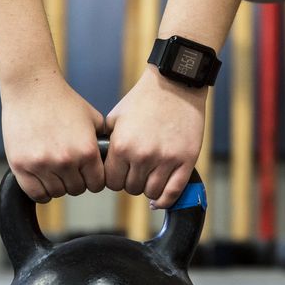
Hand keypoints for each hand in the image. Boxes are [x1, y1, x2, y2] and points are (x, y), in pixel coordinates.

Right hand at [1, 72, 106, 202]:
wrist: (31, 87)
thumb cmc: (62, 100)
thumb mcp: (92, 118)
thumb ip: (103, 141)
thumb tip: (113, 160)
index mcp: (86, 150)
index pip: (96, 184)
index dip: (93, 179)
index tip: (87, 174)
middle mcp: (66, 160)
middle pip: (76, 189)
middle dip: (75, 181)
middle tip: (69, 169)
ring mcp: (42, 164)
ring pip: (56, 192)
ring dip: (57, 185)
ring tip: (55, 171)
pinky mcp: (21, 165)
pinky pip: (35, 192)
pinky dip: (40, 191)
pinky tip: (42, 179)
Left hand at [103, 65, 206, 208]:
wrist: (174, 84)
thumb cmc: (143, 99)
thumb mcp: (115, 118)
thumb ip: (107, 143)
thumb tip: (98, 164)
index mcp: (122, 146)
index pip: (111, 182)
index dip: (114, 179)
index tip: (119, 174)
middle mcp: (143, 156)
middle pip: (131, 189)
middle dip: (131, 182)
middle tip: (136, 172)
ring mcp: (166, 159)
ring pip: (152, 193)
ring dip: (148, 188)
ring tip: (149, 176)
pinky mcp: (186, 160)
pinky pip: (174, 192)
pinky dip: (166, 199)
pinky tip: (160, 198)